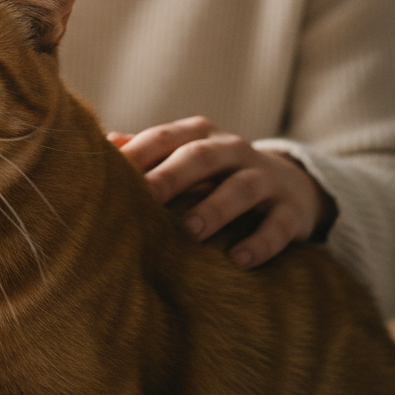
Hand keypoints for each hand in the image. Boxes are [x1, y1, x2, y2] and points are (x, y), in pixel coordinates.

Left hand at [108, 117, 336, 268]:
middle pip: (200, 157)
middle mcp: (232, 149)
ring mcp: (265, 178)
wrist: (289, 183)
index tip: (114, 173)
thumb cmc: (215, 172)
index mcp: (199, 134)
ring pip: (241, 188)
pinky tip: (240, 259)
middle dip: (172, 175)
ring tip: (192, 231)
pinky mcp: (291, 210)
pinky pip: (278, 225)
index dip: (139, 153)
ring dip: (215, 208)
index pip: (164, 138)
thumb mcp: (183, 155)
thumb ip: (147, 151)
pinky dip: (260, 242)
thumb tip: (103, 145)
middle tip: (148, 196)